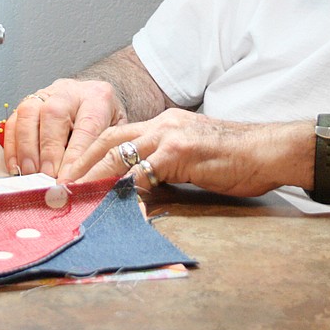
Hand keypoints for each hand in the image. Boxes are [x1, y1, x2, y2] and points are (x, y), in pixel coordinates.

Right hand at [3, 78, 126, 178]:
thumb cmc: (107, 120)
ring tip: (30, 173)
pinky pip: (13, 121)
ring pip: (29, 112)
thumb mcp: (117, 133)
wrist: (95, 96)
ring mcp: (46, 94)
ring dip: (27, 147)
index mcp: (98, 97)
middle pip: (54, 114)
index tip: (69, 179)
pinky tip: (16, 167)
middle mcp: (70, 91)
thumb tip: (95, 182)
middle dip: (49, 150)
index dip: (75, 155)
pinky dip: (12, 146)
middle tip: (48, 177)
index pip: (86, 126)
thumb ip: (108, 152)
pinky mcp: (28, 103)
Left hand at [64, 109, 308, 197]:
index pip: (116, 136)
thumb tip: (142, 191)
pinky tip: (112, 206)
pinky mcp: (181, 151)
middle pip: (107, 141)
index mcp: (165, 123)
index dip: (89, 157)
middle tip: (58, 189)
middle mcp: (162, 123)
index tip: (71, 178)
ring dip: (91, 179)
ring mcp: (170, 135)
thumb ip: (167, 168)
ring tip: (73, 198)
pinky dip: (123, 191)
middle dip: (79, 165)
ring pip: (117, 155)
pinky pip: (142, 173)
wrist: (271, 149)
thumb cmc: (239, 158)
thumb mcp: (195, 159)